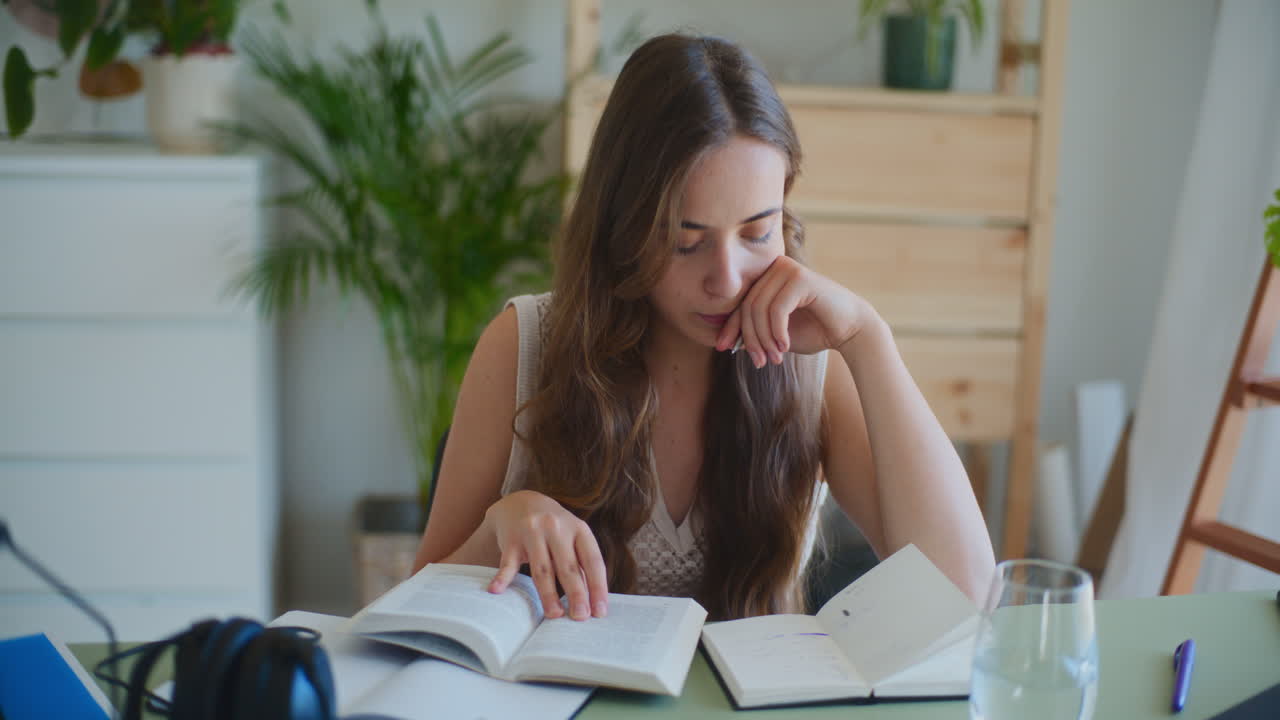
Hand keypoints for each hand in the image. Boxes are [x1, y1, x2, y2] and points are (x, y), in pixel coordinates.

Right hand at [484, 490, 608, 619]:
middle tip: (580, 617)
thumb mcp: (573, 537)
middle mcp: (557, 528)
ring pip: (542, 569)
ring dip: (548, 594)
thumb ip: (581, 564)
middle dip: (576, 594)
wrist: (520, 502)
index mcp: (578, 528)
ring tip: (554, 615)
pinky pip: (508, 563)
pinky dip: (502, 578)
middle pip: (568, 566)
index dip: (598, 587)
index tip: (599, 612)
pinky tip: (497, 590)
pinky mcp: (511, 539)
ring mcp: (532, 532)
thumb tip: (592, 602)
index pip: (593, 561)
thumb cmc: (554, 528)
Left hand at [714, 255, 874, 366]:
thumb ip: (752, 331)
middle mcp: (775, 267)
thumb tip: (722, 340)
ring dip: (764, 339)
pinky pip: (776, 309)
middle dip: (751, 338)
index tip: (724, 348)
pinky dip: (777, 333)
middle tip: (761, 361)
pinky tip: (785, 347)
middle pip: (747, 306)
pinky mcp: (800, 277)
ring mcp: (788, 269)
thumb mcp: (774, 334)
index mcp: (767, 276)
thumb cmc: (813, 331)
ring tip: (774, 357)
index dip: (730, 327)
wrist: (850, 330)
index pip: (740, 302)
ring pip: (759, 309)